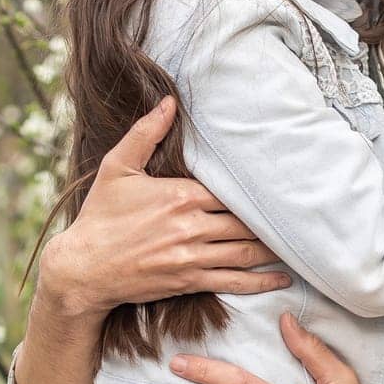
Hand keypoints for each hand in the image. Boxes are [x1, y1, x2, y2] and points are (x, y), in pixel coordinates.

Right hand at [38, 96, 290, 318]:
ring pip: (247, 251)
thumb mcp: (117, 168)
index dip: (259, 190)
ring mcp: (192, 257)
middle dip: (274, 220)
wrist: (82, 268)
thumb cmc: (100, 216)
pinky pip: (234, 281)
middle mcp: (192, 226)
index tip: (282, 186)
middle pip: (247, 221)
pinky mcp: (190, 281)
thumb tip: (169, 101)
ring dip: (275, 249)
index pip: (233, 191)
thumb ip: (146, 134)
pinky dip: (262, 281)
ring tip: (299, 243)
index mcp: (181, 196)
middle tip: (301, 215)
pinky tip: (283, 278)